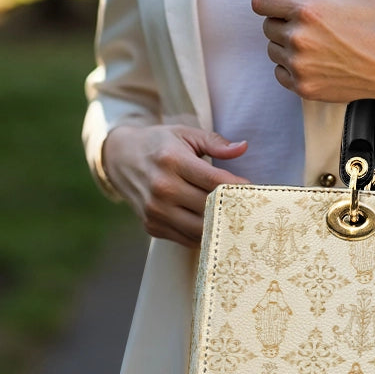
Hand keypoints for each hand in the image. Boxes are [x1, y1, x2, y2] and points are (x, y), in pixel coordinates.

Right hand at [102, 124, 248, 246]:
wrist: (120, 159)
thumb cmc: (160, 145)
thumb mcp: (185, 134)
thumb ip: (215, 142)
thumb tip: (243, 147)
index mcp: (171, 161)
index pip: (214, 181)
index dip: (237, 188)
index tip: (254, 190)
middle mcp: (162, 188)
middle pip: (209, 207)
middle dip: (233, 208)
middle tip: (252, 208)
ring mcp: (155, 211)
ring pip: (200, 229)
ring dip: (221, 226)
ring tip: (237, 220)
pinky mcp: (152, 226)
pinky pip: (187, 239)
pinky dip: (204, 235)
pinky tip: (216, 226)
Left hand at [251, 0, 374, 112]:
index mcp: (307, 11)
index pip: (260, 0)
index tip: (286, 3)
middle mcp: (299, 40)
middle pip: (267, 25)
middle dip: (285, 20)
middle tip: (316, 24)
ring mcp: (300, 67)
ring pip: (273, 49)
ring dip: (288, 45)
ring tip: (320, 43)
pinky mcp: (304, 88)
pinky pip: (280, 72)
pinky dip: (292, 66)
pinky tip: (318, 60)